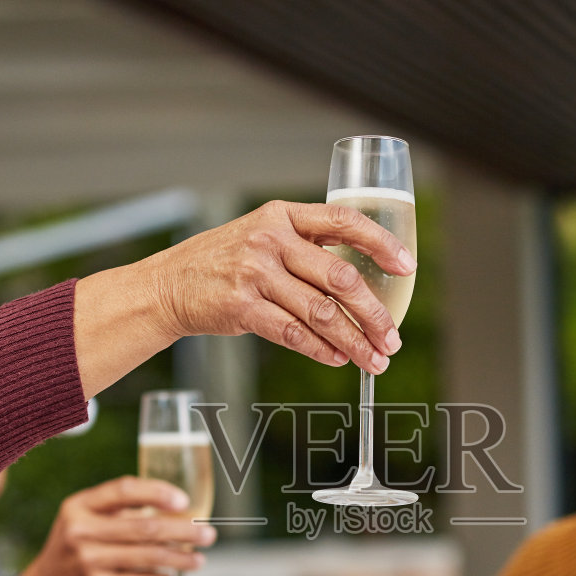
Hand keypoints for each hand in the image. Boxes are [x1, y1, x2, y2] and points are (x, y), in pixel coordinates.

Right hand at [19, 477, 217, 575]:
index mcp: (79, 506)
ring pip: (150, 557)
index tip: (184, 501)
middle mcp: (82, 532)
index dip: (158, 493)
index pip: (124, 490)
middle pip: (145, 527)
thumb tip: (177, 511)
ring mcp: (90, 562)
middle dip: (184, 531)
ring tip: (199, 559)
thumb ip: (120, 511)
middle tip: (207, 534)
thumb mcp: (83, 520)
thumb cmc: (75, 550)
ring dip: (181, 558)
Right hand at [89, 201, 410, 381]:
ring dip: (354, 341)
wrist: (168, 285)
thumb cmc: (224, 263)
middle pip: (340, 277)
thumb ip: (305, 247)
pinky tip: (338, 359)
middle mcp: (270, 239)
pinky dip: (321, 350)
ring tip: (374, 359)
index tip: (407, 267)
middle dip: (374, 314)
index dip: (381, 243)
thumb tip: (363, 282)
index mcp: (283, 215)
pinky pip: (293, 333)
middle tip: (393, 339)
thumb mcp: (262, 235)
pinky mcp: (242, 307)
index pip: (344, 221)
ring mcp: (255, 273)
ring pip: (321, 313)